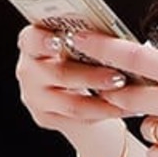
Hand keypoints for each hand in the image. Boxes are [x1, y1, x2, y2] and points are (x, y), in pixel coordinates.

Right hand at [14, 25, 133, 133]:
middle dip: (92, 77)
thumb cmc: (81, 58)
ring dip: (103, 101)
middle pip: (59, 74)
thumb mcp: (80, 44)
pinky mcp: (48, 117)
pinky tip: (127, 108)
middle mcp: (29, 71)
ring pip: (71, 104)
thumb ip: (88, 40)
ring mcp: (36, 97)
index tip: (60, 42)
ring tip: (128, 96)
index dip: (44, 41)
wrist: (78, 90)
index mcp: (33, 43)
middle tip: (119, 77)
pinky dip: (106, 112)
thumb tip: (114, 38)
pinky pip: (81, 118)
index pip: (32, 39)